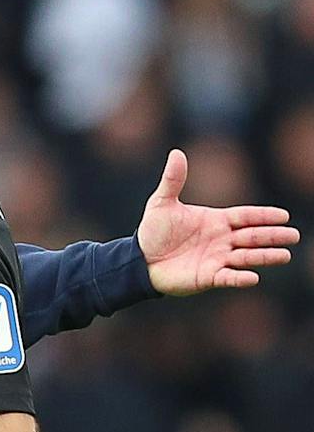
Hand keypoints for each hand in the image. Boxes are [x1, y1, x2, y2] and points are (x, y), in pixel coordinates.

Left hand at [137, 148, 298, 294]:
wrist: (138, 261)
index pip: (246, 216)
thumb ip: (173, 181)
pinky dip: (240, 278)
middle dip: (272, 236)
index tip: (283, 216)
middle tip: (294, 236)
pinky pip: (227, 278)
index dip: (264, 216)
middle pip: (252, 236)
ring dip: (264, 256)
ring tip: (285, 256)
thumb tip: (176, 153)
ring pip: (246, 257)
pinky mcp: (206, 277)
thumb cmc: (152, 233)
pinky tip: (254, 278)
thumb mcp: (162, 203)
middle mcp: (220, 240)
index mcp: (216, 221)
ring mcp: (215, 259)